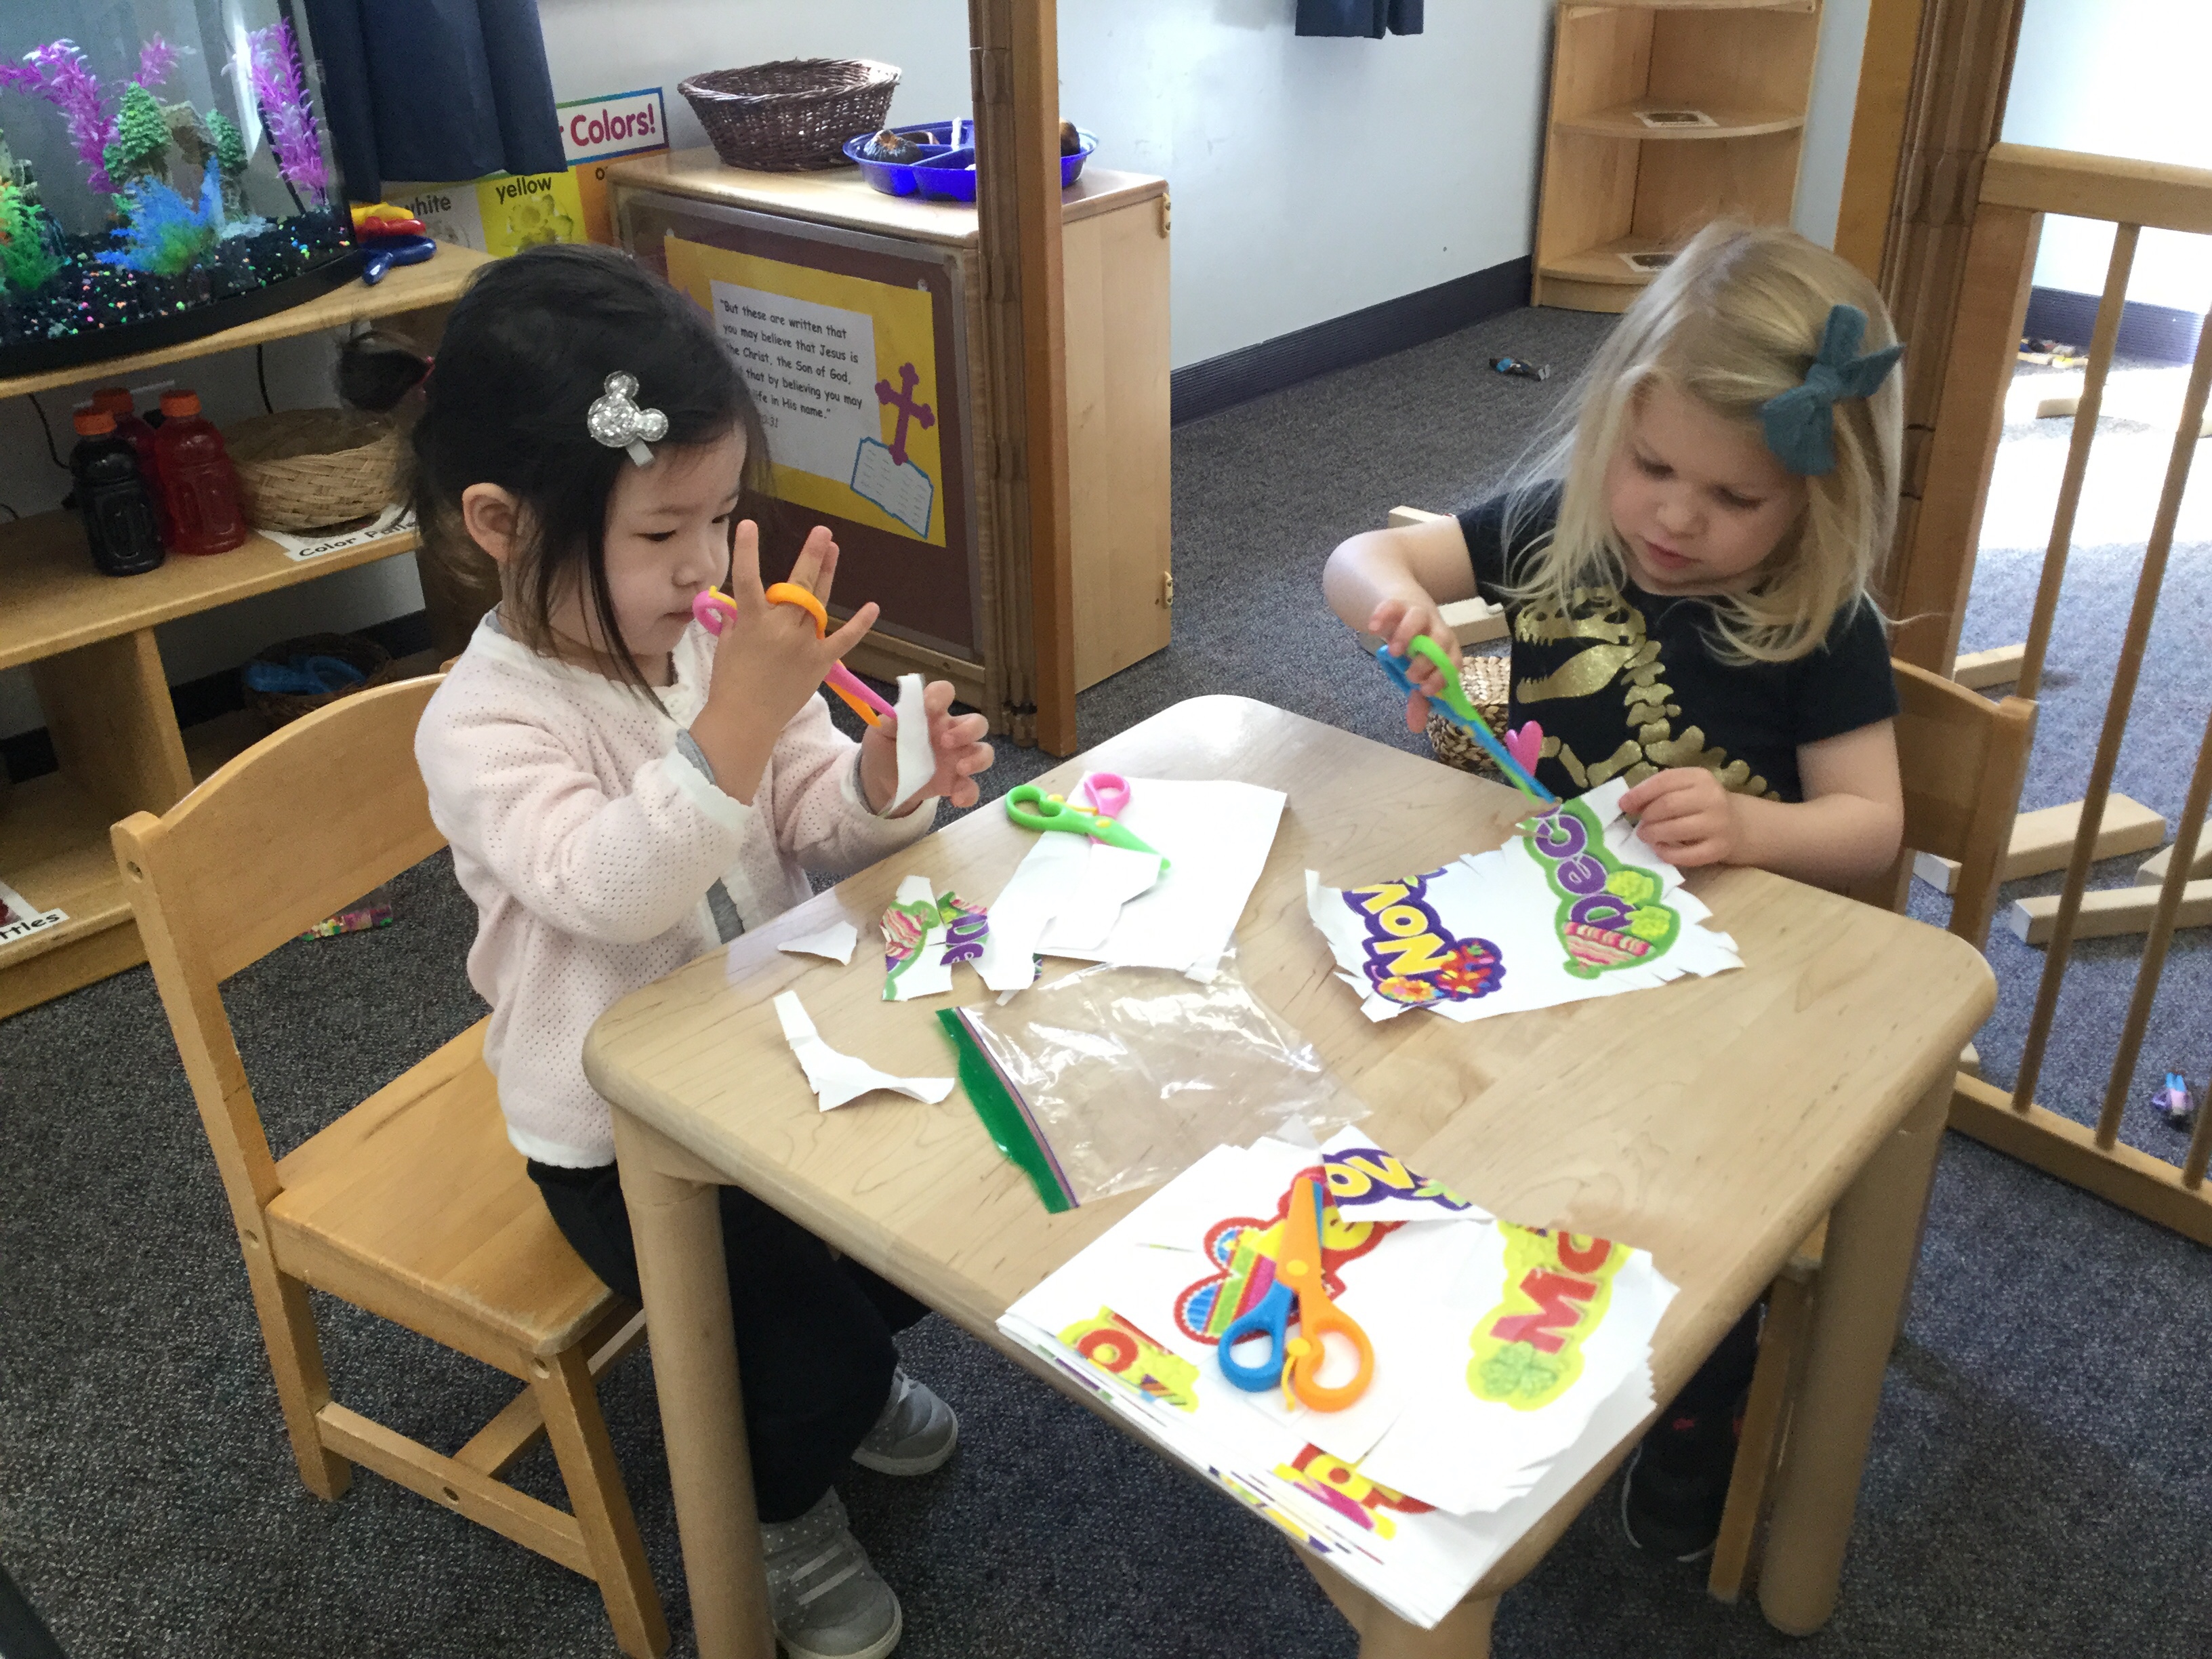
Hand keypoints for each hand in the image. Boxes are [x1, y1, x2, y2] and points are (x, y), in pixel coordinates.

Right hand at [691, 522, 879, 802]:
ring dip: (828, 574)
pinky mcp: (820, 662)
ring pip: (819, 602)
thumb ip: (739, 619)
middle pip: (799, 584)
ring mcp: (804, 643)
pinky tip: (873, 606)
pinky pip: (843, 639)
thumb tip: (744, 603)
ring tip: (834, 549)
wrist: (746, 720)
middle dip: (811, 555)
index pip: (747, 579)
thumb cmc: (730, 682)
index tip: (749, 524)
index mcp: (753, 621)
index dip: (748, 551)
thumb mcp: (728, 644)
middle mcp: (781, 627)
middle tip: (822, 532)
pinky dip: (861, 624)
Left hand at [860, 680, 994, 813]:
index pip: (944, 693)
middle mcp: (951, 733)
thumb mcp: (880, 732)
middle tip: (946, 742)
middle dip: (968, 730)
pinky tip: (955, 799)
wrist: (881, 781)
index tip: (931, 707)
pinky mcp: (955, 782)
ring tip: (960, 769)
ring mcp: (957, 758)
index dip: (941, 695)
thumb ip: (889, 721)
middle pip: (977, 723)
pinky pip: (972, 787)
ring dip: (977, 759)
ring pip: (985, 752)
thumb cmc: (884, 748)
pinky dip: (969, 793)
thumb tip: (898, 713)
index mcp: (932, 715)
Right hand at [1368, 596, 1458, 733]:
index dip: (1442, 676)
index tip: (1426, 690)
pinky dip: (1383, 615)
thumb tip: (1415, 727)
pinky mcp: (1398, 604)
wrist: (1403, 612)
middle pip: (1441, 640)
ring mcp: (1418, 614)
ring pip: (1418, 619)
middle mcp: (1437, 630)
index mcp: (1447, 650)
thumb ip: (1418, 699)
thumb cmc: (1415, 650)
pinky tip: (1373, 629)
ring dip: (1407, 635)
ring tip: (1392, 652)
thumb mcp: (1417, 674)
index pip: (1453, 662)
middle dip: (1427, 659)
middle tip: (1410, 675)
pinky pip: (1392, 606)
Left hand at [1621, 767, 1740, 867]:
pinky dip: (1666, 853)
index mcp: (1700, 777)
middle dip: (1646, 817)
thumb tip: (1627, 803)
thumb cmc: (1700, 804)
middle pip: (1668, 805)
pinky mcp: (1718, 849)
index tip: (1623, 805)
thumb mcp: (1683, 789)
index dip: (1639, 794)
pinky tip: (1659, 849)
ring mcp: (1718, 824)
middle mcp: (1712, 798)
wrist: (1737, 824)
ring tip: (1646, 836)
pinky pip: (1685, 855)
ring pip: (1675, 829)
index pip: (1664, 781)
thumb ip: (1657, 792)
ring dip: (1653, 834)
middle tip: (1640, 825)